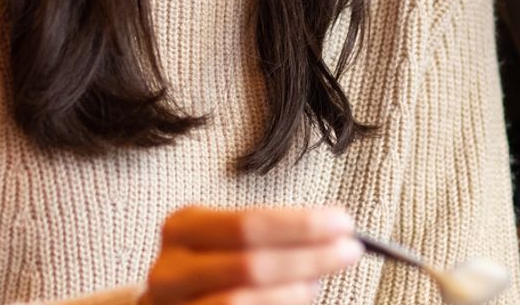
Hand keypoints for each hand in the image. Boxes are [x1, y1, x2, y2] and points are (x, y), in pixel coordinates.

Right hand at [143, 205, 363, 304]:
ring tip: (318, 282)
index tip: (344, 223)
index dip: (300, 226)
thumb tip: (336, 233)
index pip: (248, 223)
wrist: (172, 303)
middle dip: (308, 258)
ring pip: (240, 301)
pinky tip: (298, 300)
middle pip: (250, 265)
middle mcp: (169, 270)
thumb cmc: (215, 265)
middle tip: (350, 251)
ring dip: (294, 292)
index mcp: (182, 228)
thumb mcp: (230, 239)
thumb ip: (272, 235)